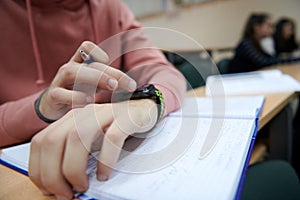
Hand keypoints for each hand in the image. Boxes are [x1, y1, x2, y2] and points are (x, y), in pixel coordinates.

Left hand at [29, 99, 157, 198]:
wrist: (143, 109)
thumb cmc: (114, 129)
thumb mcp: (89, 139)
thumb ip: (73, 153)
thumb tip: (59, 184)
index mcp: (70, 118)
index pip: (41, 141)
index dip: (38, 168)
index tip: (48, 188)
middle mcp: (83, 113)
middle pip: (54, 140)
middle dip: (53, 173)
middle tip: (65, 193)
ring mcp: (104, 113)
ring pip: (78, 137)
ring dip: (74, 168)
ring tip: (82, 186)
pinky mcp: (125, 118)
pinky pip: (112, 138)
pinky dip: (105, 160)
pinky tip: (104, 174)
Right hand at [39, 41, 136, 120]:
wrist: (52, 105)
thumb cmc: (77, 93)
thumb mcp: (93, 85)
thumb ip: (107, 82)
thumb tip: (131, 85)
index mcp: (79, 63)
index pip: (86, 47)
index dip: (99, 53)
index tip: (110, 65)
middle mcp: (69, 68)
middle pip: (88, 64)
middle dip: (109, 73)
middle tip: (124, 84)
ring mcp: (59, 81)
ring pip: (72, 72)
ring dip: (94, 78)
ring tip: (111, 87)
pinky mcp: (53, 96)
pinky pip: (61, 93)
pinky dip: (76, 97)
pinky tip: (89, 101)